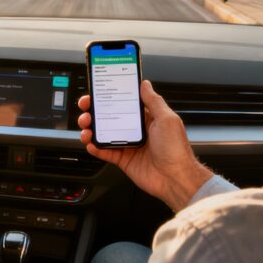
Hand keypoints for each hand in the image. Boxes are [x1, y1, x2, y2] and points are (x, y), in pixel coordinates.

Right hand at [78, 80, 212, 211]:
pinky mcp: (123, 160)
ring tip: (86, 128)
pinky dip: (95, 148)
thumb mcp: (167, 119)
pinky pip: (104, 152)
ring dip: (91, 129)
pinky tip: (91, 144)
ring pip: (103, 134)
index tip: (98, 91)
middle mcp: (136, 130)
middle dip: (95, 111)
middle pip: (109, 117)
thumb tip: (145, 84)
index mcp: (147, 118)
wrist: (175, 179)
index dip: (110, 96)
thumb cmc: (176, 149)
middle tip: (86, 108)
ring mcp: (128, 145)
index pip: (124, 103)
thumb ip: (154, 101)